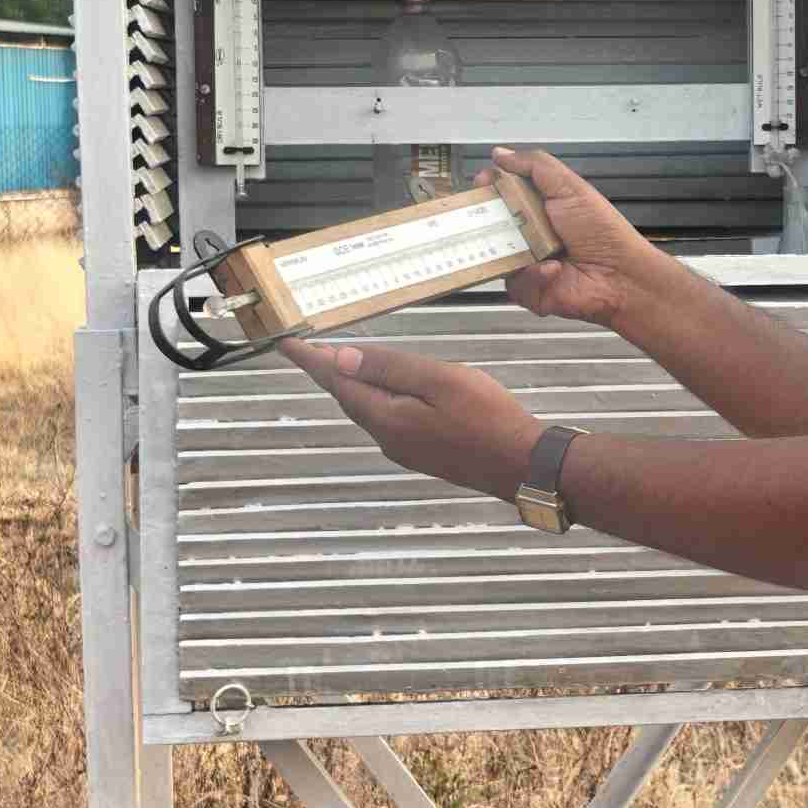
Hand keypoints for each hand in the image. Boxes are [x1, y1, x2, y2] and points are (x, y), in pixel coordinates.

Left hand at [280, 339, 544, 499]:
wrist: (521, 464)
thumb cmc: (488, 418)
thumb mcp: (438, 381)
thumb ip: (389, 369)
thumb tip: (341, 359)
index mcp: (387, 418)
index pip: (336, 382)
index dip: (310, 360)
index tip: (286, 343)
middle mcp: (387, 437)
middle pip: (349, 397)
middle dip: (328, 370)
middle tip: (308, 346)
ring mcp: (405, 448)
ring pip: (368, 408)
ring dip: (352, 383)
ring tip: (340, 360)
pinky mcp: (422, 451)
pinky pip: (387, 418)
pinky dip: (376, 396)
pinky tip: (385, 386)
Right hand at [477, 147, 668, 328]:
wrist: (620, 274)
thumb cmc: (602, 231)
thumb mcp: (569, 186)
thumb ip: (534, 165)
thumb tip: (501, 154)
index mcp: (538, 208)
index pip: (502, 195)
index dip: (490, 187)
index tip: (483, 181)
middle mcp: (530, 235)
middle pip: (491, 225)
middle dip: (484, 219)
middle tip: (485, 214)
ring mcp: (528, 263)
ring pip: (496, 256)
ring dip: (511, 249)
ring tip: (529, 244)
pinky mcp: (529, 290)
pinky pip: (514, 282)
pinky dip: (533, 275)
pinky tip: (553, 268)